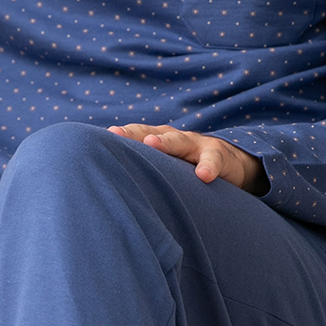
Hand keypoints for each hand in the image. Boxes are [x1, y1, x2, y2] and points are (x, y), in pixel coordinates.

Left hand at [108, 123, 266, 194]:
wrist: (230, 164)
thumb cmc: (187, 168)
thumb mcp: (166, 168)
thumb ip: (145, 173)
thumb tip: (108, 192)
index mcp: (157, 141)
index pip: (134, 136)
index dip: (118, 138)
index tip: (95, 140)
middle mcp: (174, 138)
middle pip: (151, 134)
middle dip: (133, 134)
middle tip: (115, 135)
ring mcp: (196, 144)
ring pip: (180, 141)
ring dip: (166, 142)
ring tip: (152, 144)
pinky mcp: (219, 155)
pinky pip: (212, 160)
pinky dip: (208, 167)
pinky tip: (204, 176)